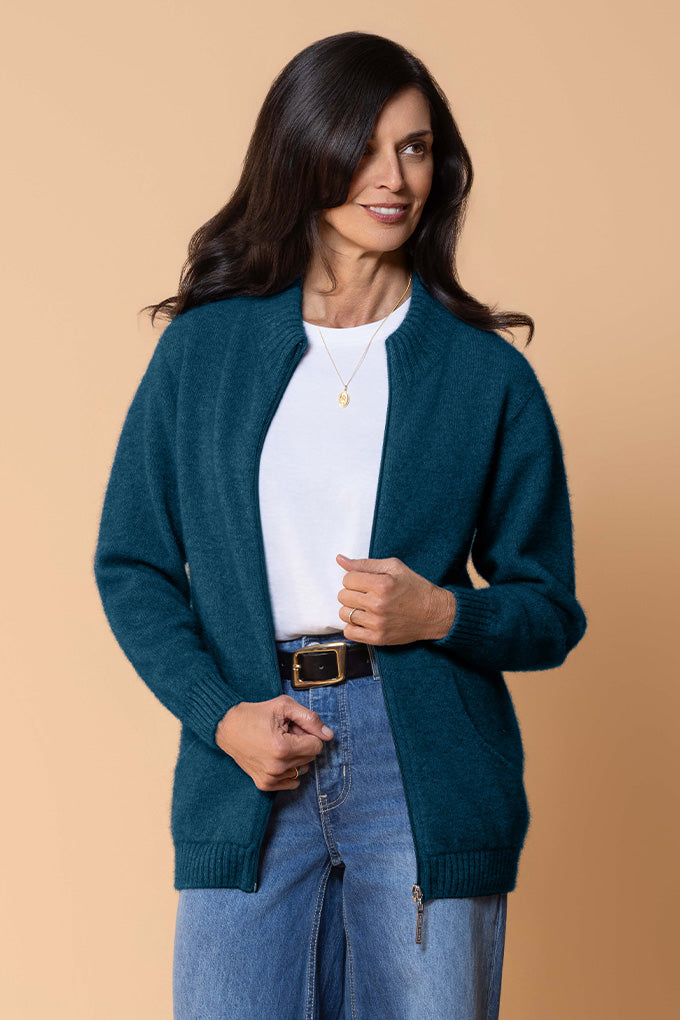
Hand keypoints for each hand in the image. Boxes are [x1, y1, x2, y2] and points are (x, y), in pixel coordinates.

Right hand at [215, 695, 334, 790]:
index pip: (317, 746)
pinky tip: (276, 756)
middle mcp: (277, 767)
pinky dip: (289, 769)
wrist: (226, 727)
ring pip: (303, 769)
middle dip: (302, 743)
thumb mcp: (284, 706)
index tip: (294, 727)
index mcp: (283, 748)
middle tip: (284, 733)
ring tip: (279, 744)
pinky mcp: (264, 784)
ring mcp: (270, 778)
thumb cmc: (255, 714)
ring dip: (296, 757)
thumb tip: (329, 735)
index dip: (308, 733)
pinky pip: (292, 782)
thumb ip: (310, 719)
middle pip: (310, 758)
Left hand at [336, 553, 455, 644]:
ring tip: (366, 607)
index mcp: (382, 584)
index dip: (355, 579)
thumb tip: (340, 560)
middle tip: (366, 594)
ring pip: (344, 614)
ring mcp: (377, 623)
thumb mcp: (394, 568)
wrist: (434, 613)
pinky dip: (353, 626)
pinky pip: (349, 633)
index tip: (365, 582)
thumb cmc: (415, 588)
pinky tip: (364, 620)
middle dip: (352, 593)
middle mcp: (378, 604)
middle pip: (343, 596)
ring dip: (352, 609)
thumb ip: (365, 564)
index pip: (348, 579)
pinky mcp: (378, 638)